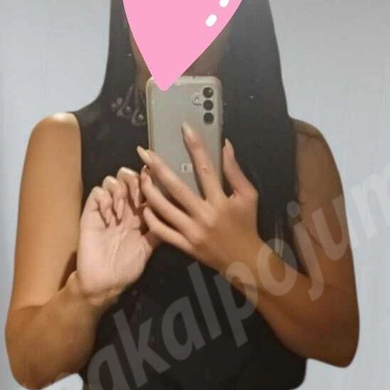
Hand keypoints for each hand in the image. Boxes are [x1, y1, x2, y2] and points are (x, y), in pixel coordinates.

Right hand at [76, 166, 160, 303]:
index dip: (151, 182)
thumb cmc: (126, 268)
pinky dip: (105, 200)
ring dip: (120, 191)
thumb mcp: (148, 248)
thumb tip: (174, 215)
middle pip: (128, 177)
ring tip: (121, 213)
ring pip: (112, 180)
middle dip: (135, 182)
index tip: (156, 185)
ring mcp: (107, 209)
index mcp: (138, 215)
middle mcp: (123, 208)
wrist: (104, 282)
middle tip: (138, 200)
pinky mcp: (91, 213)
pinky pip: (97, 192)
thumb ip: (158, 230)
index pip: (145, 188)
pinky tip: (109, 217)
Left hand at [136, 124, 262, 274]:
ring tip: (141, 176)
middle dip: (158, 167)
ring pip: (164, 209)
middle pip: (176, 187)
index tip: (185, 128)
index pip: (205, 168)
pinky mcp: (184, 245)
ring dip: (149, 191)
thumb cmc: (246, 225)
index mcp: (221, 201)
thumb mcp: (248, 196)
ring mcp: (192, 232)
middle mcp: (205, 215)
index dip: (195, 146)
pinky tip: (145, 205)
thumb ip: (235, 171)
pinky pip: (161, 231)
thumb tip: (226, 145)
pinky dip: (151, 218)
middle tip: (144, 153)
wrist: (245, 260)